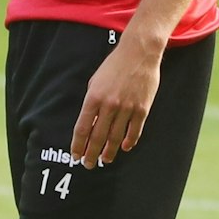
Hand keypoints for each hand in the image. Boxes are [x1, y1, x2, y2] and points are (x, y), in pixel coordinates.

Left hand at [70, 33, 162, 166]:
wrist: (138, 53)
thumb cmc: (113, 66)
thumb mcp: (95, 82)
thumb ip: (92, 104)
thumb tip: (89, 125)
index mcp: (93, 98)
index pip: (82, 128)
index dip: (78, 145)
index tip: (75, 155)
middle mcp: (109, 105)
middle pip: (98, 137)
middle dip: (91, 153)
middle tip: (88, 164)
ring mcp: (127, 108)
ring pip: (116, 137)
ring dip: (109, 151)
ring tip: (105, 160)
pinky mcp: (142, 108)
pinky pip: (134, 130)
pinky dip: (129, 141)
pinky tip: (124, 148)